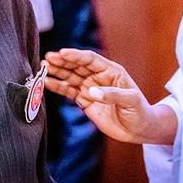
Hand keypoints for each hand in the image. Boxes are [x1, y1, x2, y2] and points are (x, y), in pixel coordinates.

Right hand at [44, 49, 172, 143]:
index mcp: (111, 70)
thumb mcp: (130, 100)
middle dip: (62, 62)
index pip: (90, 59)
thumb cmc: (139, 111)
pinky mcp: (84, 100)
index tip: (62, 53)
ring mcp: (90, 88)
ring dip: (57, 72)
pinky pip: (69, 91)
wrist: (138, 129)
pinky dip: (58, 87)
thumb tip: (91, 91)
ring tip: (43, 68)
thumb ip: (112, 95)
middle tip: (48, 58)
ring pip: (70, 77)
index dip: (76, 55)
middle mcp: (98, 76)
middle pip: (77, 66)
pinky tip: (47, 83)